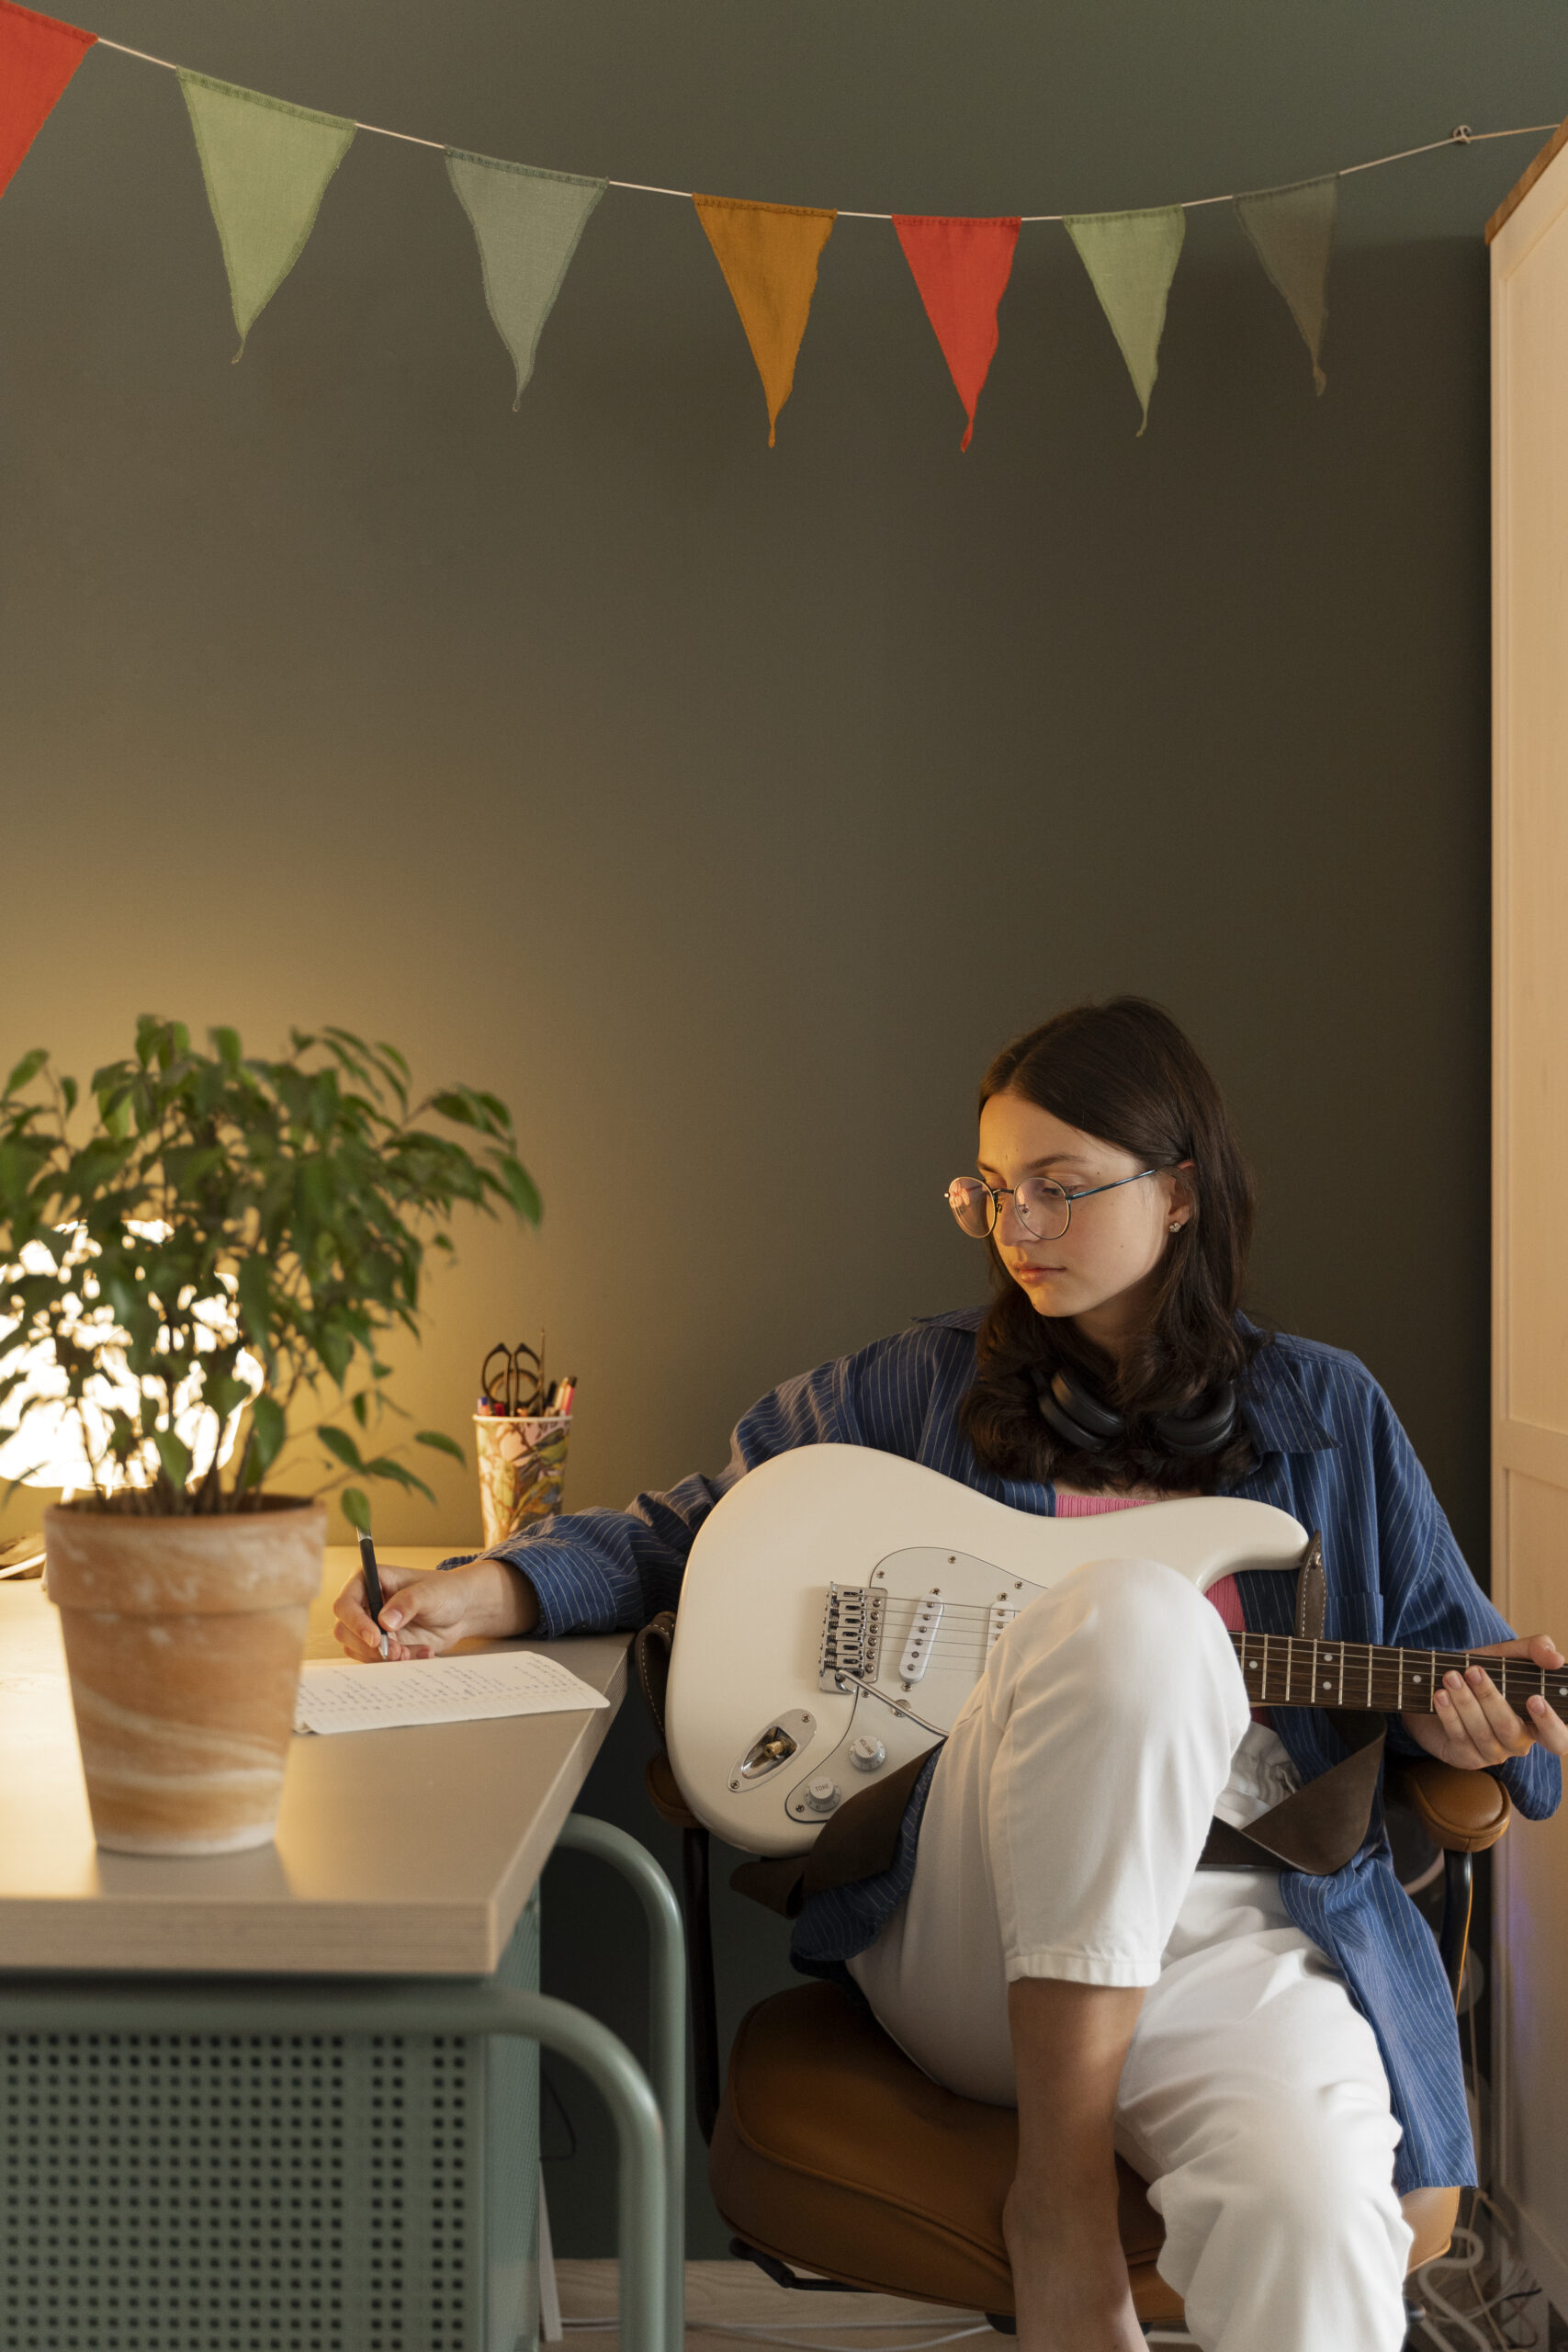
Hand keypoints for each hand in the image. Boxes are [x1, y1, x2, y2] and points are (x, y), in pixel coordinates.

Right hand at [331, 1558, 538, 1662]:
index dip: (355, 1623)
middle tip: (399, 1653)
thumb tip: (384, 1621)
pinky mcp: (381, 1645)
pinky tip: (422, 1653)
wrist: (461, 1611)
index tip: (376, 1638)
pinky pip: (376, 1660)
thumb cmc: (445, 1592)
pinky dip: (397, 1663)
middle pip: (345, 1631)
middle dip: (371, 1646)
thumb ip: (407, 1603)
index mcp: (368, 1581)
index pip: (345, 1604)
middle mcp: (363, 1604)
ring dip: (384, 1657)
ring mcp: (370, 1626)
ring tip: (413, 1653)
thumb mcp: (430, 1593)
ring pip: (358, 1650)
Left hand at [1402, 1635, 1567, 1768]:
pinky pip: (1460, 1739)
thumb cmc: (1483, 1673)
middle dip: (1490, 1698)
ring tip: (1450, 1677)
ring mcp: (1492, 1753)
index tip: (1534, 1699)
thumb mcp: (1508, 1655)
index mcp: (1537, 1723)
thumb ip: (1535, 1650)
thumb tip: (1556, 1659)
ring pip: (1483, 1733)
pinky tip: (1440, 1695)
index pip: (1557, 1738)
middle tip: (1473, 1671)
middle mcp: (1518, 1742)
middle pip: (1510, 1730)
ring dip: (1465, 1702)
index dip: (1550, 1724)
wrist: (1438, 1686)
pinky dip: (1449, 1715)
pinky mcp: (1466, 1758)